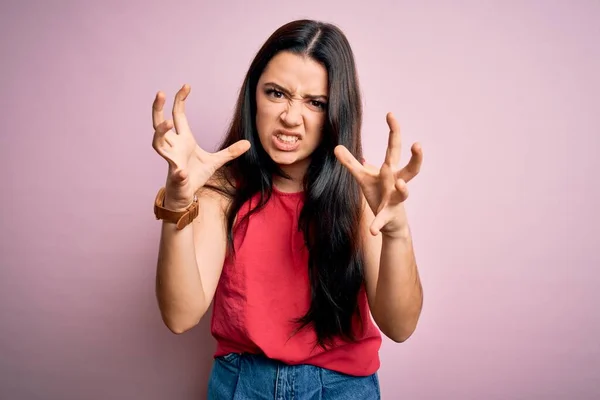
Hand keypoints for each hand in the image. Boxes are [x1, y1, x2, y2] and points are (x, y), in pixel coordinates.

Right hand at [151, 84, 249, 208]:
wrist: (185, 194)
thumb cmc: (195, 174)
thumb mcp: (216, 161)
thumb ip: (230, 152)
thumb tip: (248, 143)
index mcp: (183, 139)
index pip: (178, 114)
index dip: (179, 100)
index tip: (185, 85)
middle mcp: (173, 146)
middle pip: (159, 123)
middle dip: (158, 108)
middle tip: (160, 93)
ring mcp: (172, 160)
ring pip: (158, 143)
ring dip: (160, 132)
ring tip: (167, 122)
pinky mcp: (175, 176)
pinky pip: (175, 172)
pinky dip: (179, 172)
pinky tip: (182, 172)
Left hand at [334, 112, 422, 235]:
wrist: (390, 222)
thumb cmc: (379, 193)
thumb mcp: (363, 177)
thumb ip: (350, 163)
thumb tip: (336, 147)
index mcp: (391, 169)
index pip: (394, 147)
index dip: (394, 131)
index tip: (391, 114)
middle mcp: (397, 182)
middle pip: (411, 168)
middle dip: (416, 157)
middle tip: (418, 144)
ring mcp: (395, 199)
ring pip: (403, 193)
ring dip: (403, 189)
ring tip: (401, 183)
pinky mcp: (388, 215)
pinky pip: (383, 219)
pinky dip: (377, 225)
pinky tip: (372, 231)